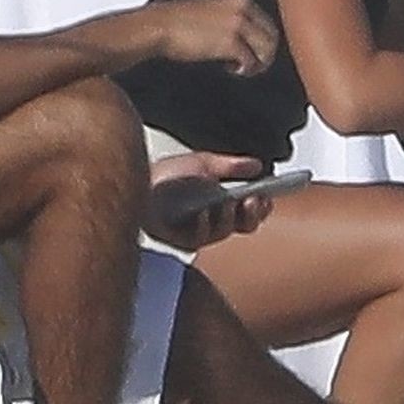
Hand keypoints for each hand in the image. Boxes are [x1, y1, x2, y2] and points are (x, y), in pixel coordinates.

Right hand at [141, 0, 278, 76]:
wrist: (160, 26)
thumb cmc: (179, 21)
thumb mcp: (213, 9)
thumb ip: (233, 17)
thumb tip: (246, 38)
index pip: (268, 22)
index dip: (263, 41)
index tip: (255, 52)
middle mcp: (243, 9)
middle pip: (272, 37)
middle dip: (265, 54)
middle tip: (253, 65)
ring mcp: (238, 25)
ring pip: (266, 50)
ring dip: (257, 64)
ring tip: (242, 68)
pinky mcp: (230, 43)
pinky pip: (250, 61)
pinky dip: (244, 69)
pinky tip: (231, 69)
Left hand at [145, 151, 274, 249]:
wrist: (134, 180)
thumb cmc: (167, 175)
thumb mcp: (204, 163)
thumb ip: (231, 166)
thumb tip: (259, 165)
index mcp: (223, 204)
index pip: (250, 211)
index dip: (262, 206)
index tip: (268, 195)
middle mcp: (214, 221)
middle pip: (244, 226)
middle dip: (253, 214)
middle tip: (254, 200)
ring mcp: (198, 233)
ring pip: (224, 232)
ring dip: (229, 217)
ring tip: (230, 202)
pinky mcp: (179, 240)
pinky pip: (197, 238)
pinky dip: (203, 224)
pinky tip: (203, 212)